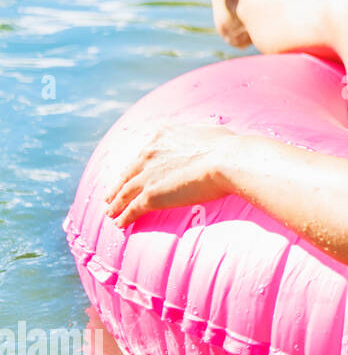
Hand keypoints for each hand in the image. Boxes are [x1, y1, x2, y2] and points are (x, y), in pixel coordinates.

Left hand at [104, 123, 239, 227]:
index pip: (143, 154)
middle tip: (111, 196)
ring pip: (125, 192)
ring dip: (116, 203)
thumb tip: (206, 135)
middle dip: (118, 185)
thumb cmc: (228, 147)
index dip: (136, 166)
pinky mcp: (151, 195)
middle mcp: (149, 153)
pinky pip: (132, 208)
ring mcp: (148, 175)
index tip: (132, 173)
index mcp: (162, 135)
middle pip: (128, 173)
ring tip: (110, 212)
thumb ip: (198, 134)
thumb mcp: (209, 131)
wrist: (228, 160)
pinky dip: (124, 217)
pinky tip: (120, 224)